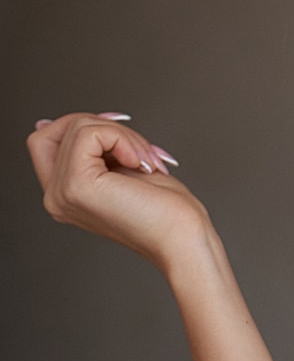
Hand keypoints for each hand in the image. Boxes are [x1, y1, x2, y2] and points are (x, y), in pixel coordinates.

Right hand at [27, 111, 209, 270]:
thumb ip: (89, 149)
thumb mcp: (121, 167)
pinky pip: (90, 133)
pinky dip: (122, 139)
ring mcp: (62, 192)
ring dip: (125, 136)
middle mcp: (56, 196)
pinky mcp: (77, 185)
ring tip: (146, 163)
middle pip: (63, 127)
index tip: (123, 141)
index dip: (84, 126)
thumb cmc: (167, 211)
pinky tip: (139, 165)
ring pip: (79, 126)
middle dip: (110, 128)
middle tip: (141, 155)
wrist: (183, 238)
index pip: (44, 139)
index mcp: (64, 193)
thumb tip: (46, 122)